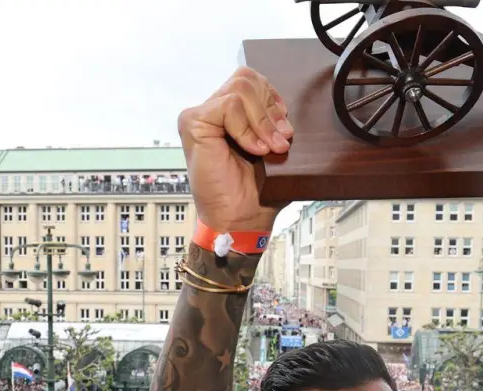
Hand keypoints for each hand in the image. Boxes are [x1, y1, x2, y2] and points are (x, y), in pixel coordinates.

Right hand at [177, 67, 294, 233]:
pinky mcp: (193, 123)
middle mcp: (212, 111)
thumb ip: (275, 122)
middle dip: (270, 110)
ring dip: (261, 122)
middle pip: (246, 79)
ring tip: (267, 148)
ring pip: (240, 89)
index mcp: (230, 114)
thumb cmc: (257, 192)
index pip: (252, 80)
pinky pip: (229, 106)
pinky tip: (253, 149)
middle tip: (280, 140)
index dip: (273, 99)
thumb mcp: (274, 149)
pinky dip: (246, 129)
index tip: (285, 129)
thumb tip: (289, 106)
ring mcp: (200, 116)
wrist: (241, 219)